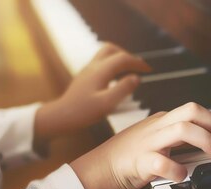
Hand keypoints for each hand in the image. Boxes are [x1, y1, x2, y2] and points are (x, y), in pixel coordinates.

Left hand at [34, 43, 150, 142]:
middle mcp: (93, 67)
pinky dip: (111, 65)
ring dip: (118, 58)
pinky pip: (100, 63)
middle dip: (127, 55)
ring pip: (104, 54)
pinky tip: (114, 79)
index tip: (149, 70)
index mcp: (100, 71)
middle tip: (138, 66)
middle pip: (112, 49)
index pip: (123, 58)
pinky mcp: (84, 77)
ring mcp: (87, 70)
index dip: (138, 62)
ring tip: (128, 70)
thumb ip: (123, 89)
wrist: (61, 116)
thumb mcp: (107, 104)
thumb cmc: (83, 112)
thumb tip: (136, 78)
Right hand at [71, 103, 210, 188]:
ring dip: (205, 142)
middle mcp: (156, 128)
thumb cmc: (126, 159)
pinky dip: (178, 169)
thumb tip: (200, 141)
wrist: (97, 171)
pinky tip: (183, 176)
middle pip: (191, 112)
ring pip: (182, 130)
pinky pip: (163, 162)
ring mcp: (148, 143)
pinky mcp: (140, 162)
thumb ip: (172, 137)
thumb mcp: (152, 140)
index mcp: (159, 121)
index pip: (192, 110)